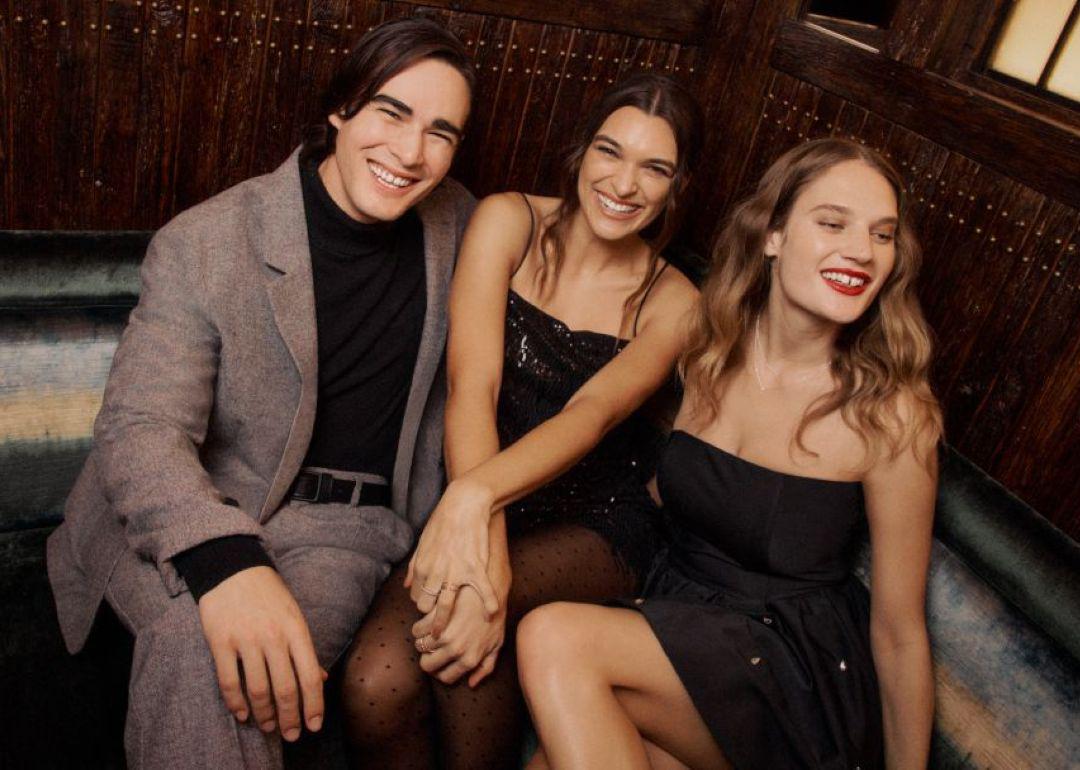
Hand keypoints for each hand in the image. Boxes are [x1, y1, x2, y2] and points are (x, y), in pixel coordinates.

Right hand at [197, 566, 325, 741]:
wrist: (233, 568)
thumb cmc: (269, 594)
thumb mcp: (294, 616)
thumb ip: (305, 649)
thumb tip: (320, 679)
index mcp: (297, 630)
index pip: (310, 676)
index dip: (314, 706)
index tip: (314, 726)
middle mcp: (273, 637)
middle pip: (284, 689)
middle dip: (289, 718)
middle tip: (291, 735)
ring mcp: (246, 640)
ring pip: (258, 689)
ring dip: (264, 715)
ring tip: (269, 727)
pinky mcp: (221, 642)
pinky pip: (229, 681)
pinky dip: (236, 703)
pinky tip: (243, 714)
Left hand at [405, 479, 499, 634]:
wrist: (463, 505)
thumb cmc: (443, 522)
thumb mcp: (423, 543)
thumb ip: (413, 565)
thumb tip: (405, 584)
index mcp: (422, 566)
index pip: (417, 595)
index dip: (422, 604)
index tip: (430, 608)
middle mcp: (434, 572)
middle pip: (426, 605)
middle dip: (430, 616)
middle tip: (438, 624)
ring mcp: (454, 572)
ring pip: (444, 606)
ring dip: (443, 624)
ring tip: (446, 638)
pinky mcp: (474, 568)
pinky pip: (481, 591)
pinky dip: (487, 603)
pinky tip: (490, 614)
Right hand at [412, 584, 506, 686]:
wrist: (491, 588)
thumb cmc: (495, 617)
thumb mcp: (497, 644)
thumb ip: (486, 666)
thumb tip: (471, 683)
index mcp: (470, 660)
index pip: (444, 677)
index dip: (439, 671)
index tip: (438, 662)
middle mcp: (456, 650)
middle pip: (427, 665)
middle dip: (427, 658)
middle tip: (430, 649)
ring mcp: (444, 633)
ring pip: (420, 646)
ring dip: (421, 641)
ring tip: (428, 633)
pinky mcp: (436, 617)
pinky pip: (417, 629)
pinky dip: (418, 627)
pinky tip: (426, 621)